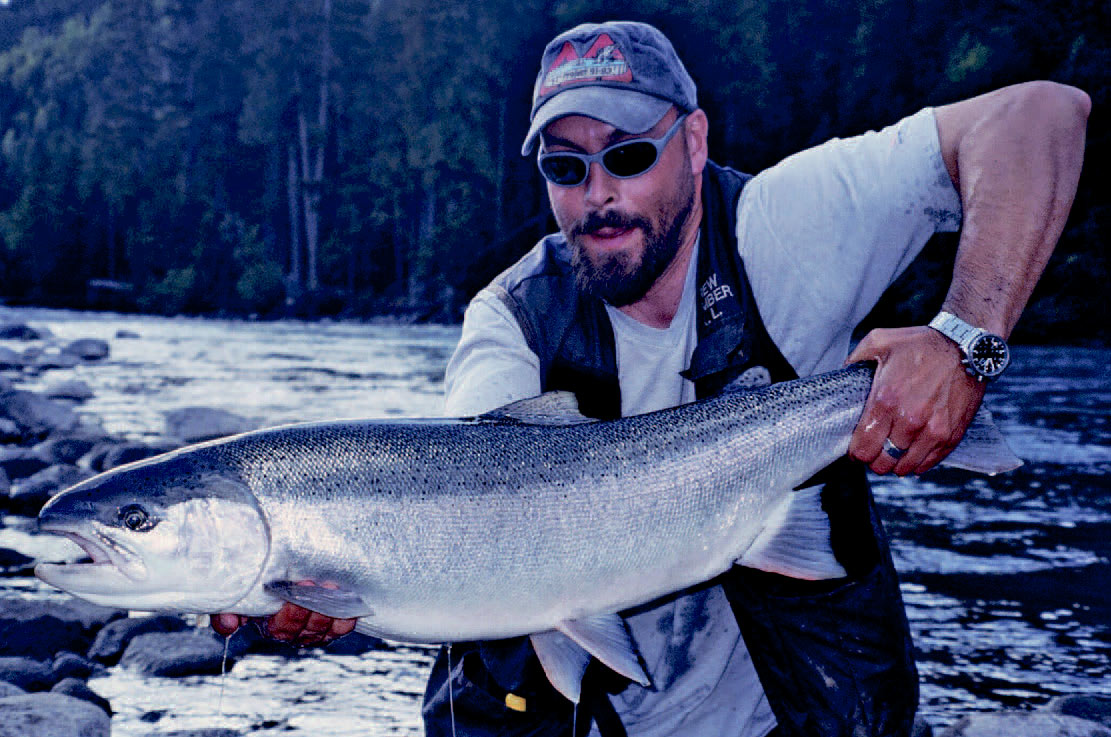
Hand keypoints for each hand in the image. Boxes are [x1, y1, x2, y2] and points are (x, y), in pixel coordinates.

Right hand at [210, 582, 356, 647]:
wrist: (285, 568)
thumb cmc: (258, 582)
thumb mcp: (239, 594)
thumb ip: (227, 611)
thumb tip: (229, 627)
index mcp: (269, 626)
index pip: (281, 629)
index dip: (292, 614)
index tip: (298, 590)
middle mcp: (293, 632)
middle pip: (305, 630)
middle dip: (312, 608)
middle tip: (315, 585)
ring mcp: (314, 630)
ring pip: (324, 630)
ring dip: (330, 610)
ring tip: (332, 588)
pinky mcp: (333, 623)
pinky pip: (341, 627)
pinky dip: (346, 618)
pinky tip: (349, 605)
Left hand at [846, 326, 985, 475]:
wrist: (967, 347)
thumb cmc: (922, 344)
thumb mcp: (879, 342)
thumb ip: (854, 359)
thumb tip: (842, 375)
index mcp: (886, 400)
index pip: (863, 448)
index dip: (856, 452)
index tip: (856, 448)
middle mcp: (909, 420)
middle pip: (882, 463)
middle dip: (874, 459)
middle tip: (874, 449)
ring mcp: (933, 431)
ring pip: (904, 468)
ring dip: (895, 463)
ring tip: (892, 450)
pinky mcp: (951, 435)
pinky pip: (928, 464)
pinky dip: (917, 462)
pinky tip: (911, 450)